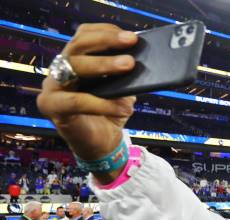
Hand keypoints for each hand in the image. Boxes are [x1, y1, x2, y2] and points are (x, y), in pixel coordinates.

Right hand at [36, 24, 138, 176]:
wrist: (103, 144)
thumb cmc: (111, 113)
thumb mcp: (124, 90)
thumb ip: (127, 75)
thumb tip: (145, 60)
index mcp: (75, 59)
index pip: (84, 36)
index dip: (106, 32)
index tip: (131, 36)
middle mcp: (60, 69)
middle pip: (78, 46)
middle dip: (106, 43)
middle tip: (132, 45)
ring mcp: (53, 87)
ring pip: (74, 67)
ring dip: (104, 64)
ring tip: (129, 66)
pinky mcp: (52, 107)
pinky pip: (76, 101)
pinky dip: (102, 103)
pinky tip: (122, 106)